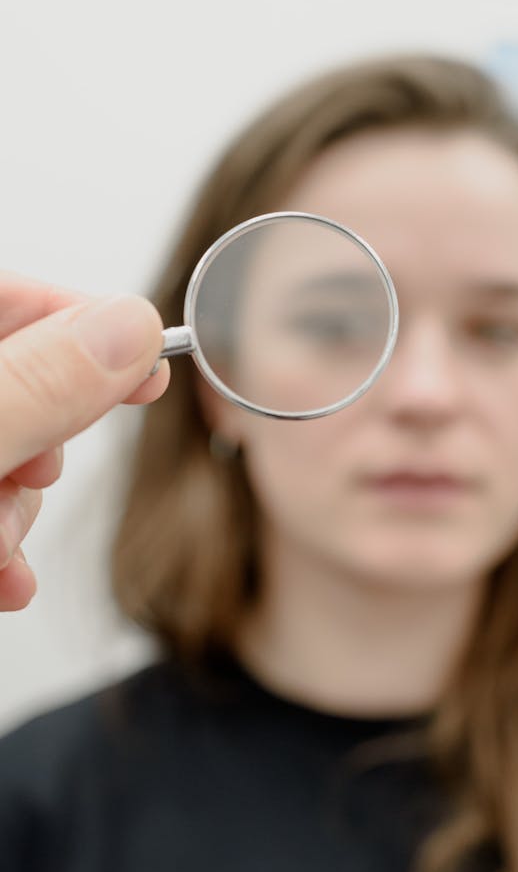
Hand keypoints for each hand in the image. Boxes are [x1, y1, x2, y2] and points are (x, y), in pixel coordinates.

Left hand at [0, 273, 169, 610]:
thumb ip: (37, 386)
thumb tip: (130, 325)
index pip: (12, 293)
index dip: (84, 319)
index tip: (149, 362)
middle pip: (21, 378)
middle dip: (47, 443)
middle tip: (35, 478)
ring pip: (11, 449)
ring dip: (19, 512)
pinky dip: (3, 541)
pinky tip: (4, 578)